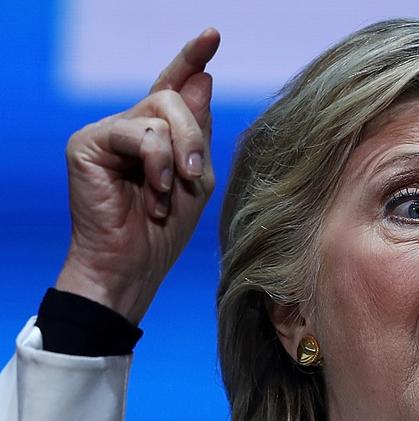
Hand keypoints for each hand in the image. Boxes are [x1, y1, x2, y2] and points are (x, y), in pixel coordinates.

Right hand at [56, 28, 219, 324]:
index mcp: (155, 138)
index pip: (173, 89)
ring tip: (170, 193)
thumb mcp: (194, 183)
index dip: (190, 61)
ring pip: (159, 112)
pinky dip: (156, 163)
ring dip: (178, 155)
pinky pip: (138, 133)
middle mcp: (129, 129)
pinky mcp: (87, 143)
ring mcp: (106, 134)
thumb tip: (202, 79)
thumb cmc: (162, 235)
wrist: (132, 268)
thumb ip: (198, 135)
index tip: (212, 35)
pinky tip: (155, 193)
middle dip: (194, 136)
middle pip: (173, 98)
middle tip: (196, 177)